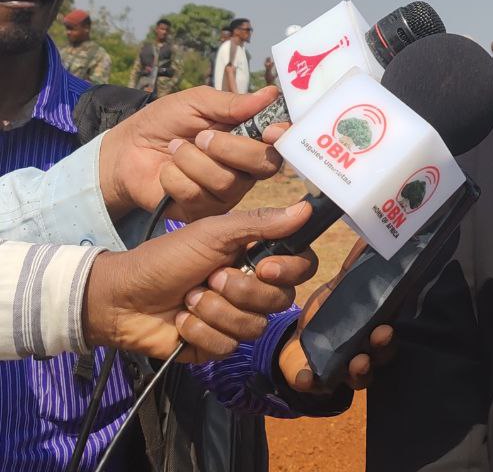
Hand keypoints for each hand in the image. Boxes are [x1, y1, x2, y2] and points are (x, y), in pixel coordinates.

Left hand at [83, 202, 318, 362]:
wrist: (122, 297)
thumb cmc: (167, 257)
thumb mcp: (212, 232)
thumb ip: (260, 223)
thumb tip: (307, 209)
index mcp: (257, 257)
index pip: (301, 267)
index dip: (290, 270)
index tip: (265, 266)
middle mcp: (253, 288)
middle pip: (280, 300)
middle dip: (240, 290)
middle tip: (210, 277)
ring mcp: (236, 318)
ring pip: (253, 325)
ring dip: (215, 311)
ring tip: (190, 298)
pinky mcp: (217, 345)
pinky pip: (228, 345)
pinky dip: (200, 331)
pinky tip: (181, 321)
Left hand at [98, 86, 287, 220]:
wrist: (126, 152)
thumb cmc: (164, 123)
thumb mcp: (195, 103)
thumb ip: (231, 103)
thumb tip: (271, 94)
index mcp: (251, 136)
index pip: (282, 141)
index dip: (283, 137)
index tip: (271, 131)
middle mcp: (247, 167)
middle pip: (264, 164)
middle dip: (230, 148)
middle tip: (201, 136)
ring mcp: (228, 192)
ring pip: (227, 181)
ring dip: (192, 160)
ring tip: (175, 149)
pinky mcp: (204, 211)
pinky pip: (199, 197)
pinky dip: (175, 178)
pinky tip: (167, 172)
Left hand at [277, 238, 395, 392]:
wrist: (298, 332)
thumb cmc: (330, 305)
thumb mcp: (344, 283)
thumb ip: (358, 262)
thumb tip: (373, 232)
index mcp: (371, 325)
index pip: (388, 332)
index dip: (390, 333)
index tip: (386, 326)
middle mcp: (363, 348)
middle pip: (382, 355)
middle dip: (381, 349)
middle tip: (377, 338)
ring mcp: (342, 367)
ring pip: (359, 375)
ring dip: (360, 371)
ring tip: (357, 362)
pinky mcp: (316, 377)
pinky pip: (316, 384)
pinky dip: (311, 381)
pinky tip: (304, 375)